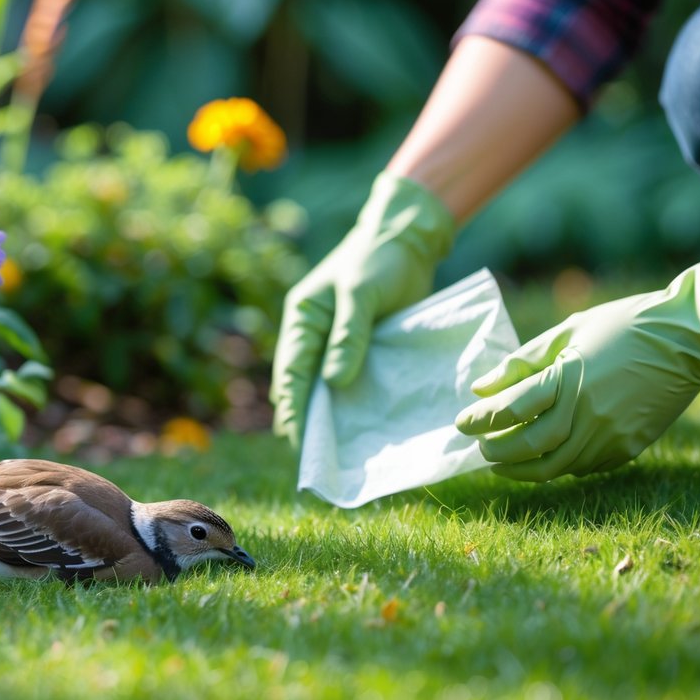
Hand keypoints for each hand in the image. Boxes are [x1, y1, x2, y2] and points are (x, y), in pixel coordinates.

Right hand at [271, 173, 453, 445]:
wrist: (408, 241)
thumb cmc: (378, 261)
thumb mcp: (361, 294)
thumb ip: (349, 336)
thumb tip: (335, 383)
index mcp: (303, 318)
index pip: (291, 370)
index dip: (292, 406)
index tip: (295, 438)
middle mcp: (314, 334)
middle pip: (303, 385)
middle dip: (306, 419)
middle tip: (312, 459)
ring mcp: (337, 343)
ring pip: (325, 387)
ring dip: (329, 416)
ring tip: (334, 453)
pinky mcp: (362, 348)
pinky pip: (352, 381)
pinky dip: (352, 404)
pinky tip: (360, 429)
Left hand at [455, 245, 699, 480]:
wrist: (689, 339)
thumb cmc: (622, 326)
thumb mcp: (567, 334)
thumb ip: (522, 363)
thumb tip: (481, 388)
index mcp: (568, 378)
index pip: (511, 409)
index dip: (481, 419)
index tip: (461, 423)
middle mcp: (587, 413)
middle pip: (528, 447)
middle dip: (496, 451)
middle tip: (479, 447)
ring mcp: (610, 435)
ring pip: (554, 467)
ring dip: (521, 468)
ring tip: (501, 460)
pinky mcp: (628, 448)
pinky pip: (582, 467)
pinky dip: (555, 465)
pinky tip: (541, 457)